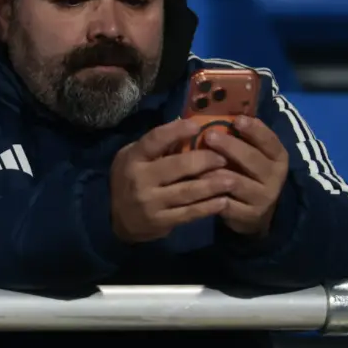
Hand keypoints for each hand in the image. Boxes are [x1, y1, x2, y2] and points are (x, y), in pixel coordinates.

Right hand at [110, 119, 232, 242]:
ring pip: (187, 191)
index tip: (197, 126)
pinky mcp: (160, 221)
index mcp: (133, 158)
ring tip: (232, 180)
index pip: (155, 140)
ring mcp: (151, 202)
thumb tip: (186, 126)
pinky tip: (223, 202)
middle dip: (205, 159)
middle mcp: (140, 179)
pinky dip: (208, 208)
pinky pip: (188, 213)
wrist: (115, 220)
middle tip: (225, 157)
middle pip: (178, 166)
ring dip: (212, 185)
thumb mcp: (133, 157)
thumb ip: (157, 146)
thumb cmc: (130, 179)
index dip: (176, 130)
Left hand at [202, 116, 288, 236]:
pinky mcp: (249, 215)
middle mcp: (275, 176)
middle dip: (229, 146)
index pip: (270, 140)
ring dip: (213, 170)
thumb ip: (241, 138)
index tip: (237, 120)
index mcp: (278, 157)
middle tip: (209, 136)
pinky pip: (225, 203)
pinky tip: (195, 185)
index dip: (254, 129)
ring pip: (235, 181)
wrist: (257, 213)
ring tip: (195, 161)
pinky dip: (209, 193)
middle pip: (251, 159)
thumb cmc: (249, 173)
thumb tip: (216, 112)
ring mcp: (263, 197)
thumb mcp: (253, 154)